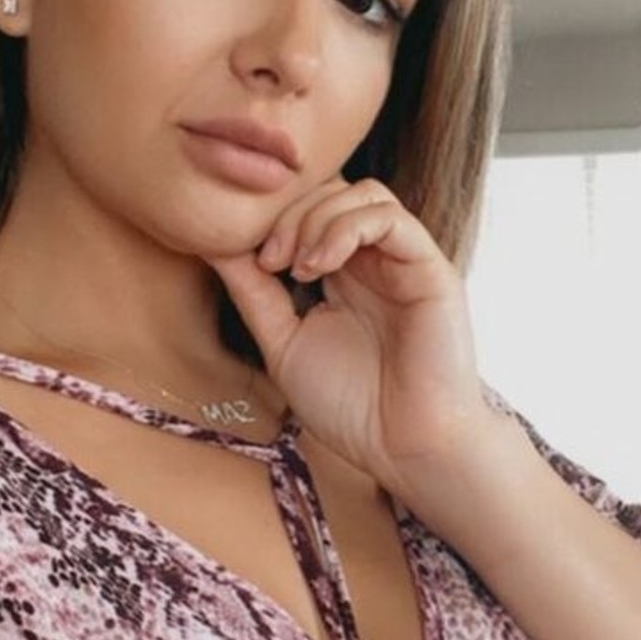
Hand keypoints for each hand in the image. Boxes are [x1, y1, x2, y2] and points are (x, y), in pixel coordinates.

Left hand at [210, 178, 489, 489]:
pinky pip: (389, 217)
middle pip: (331, 191)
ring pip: (361, 194)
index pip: (309, 210)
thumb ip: (254, 292)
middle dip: (288, 215)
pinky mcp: (429, 268)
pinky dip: (346, 228)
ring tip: (295, 267)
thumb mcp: (283, 343)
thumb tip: (212, 243)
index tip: (243, 257)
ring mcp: (404, 261)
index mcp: (343, 274)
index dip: (272, 219)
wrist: (403, 448)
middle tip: (268, 260)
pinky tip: (320, 267)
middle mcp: (375, 260)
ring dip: (315, 219)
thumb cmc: (350, 407)